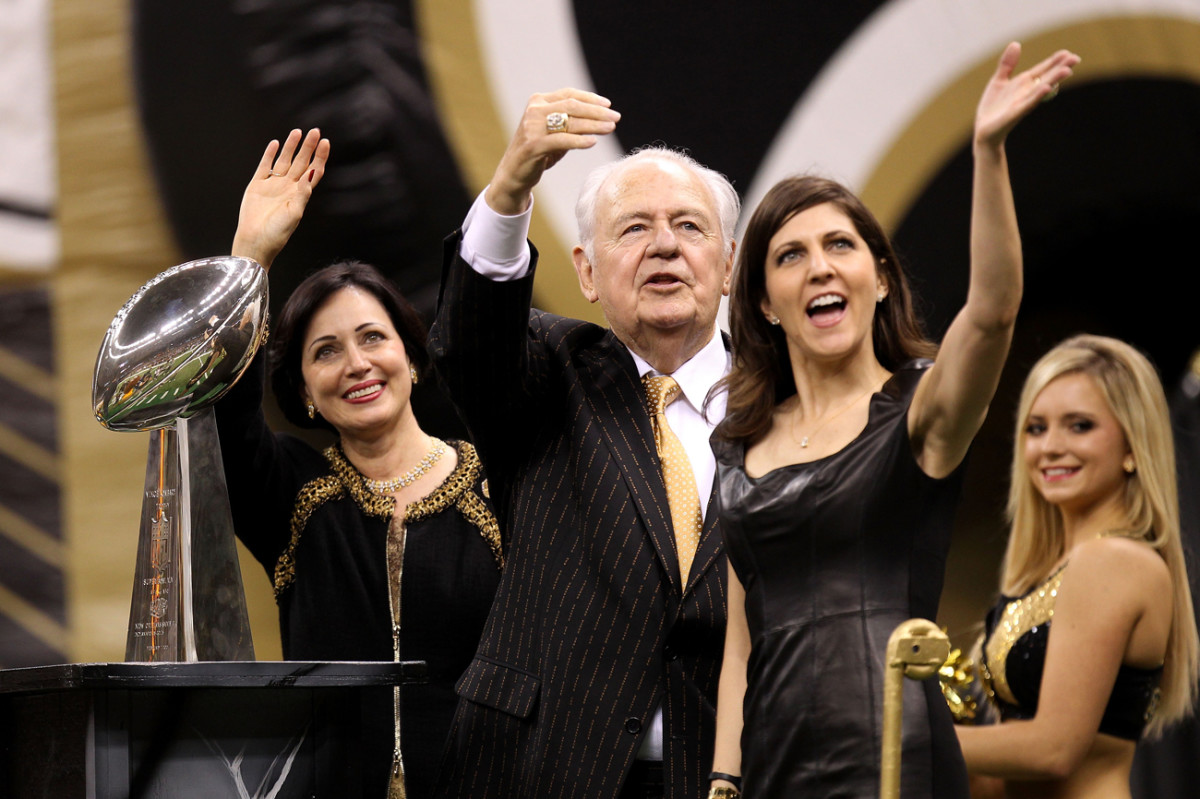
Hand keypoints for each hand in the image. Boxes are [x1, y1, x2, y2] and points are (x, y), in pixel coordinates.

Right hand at [231, 128, 329, 269]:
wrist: (255, 241)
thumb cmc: (277, 233)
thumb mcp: (295, 213)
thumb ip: (303, 193)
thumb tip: (311, 172)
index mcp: (300, 195)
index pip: (313, 171)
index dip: (320, 157)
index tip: (326, 143)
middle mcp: (288, 188)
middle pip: (301, 162)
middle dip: (308, 147)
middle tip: (315, 131)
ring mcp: (273, 185)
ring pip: (284, 161)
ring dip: (291, 147)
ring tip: (297, 132)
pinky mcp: (257, 186)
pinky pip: (265, 166)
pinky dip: (269, 155)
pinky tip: (275, 143)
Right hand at [485, 88, 619, 215]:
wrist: (513, 174)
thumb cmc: (538, 153)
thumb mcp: (556, 134)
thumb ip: (572, 123)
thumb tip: (602, 117)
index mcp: (538, 102)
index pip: (569, 95)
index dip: (591, 98)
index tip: (609, 105)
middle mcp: (534, 110)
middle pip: (572, 106)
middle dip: (597, 111)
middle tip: (616, 117)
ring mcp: (532, 127)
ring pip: (569, 122)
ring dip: (594, 125)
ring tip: (610, 128)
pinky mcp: (533, 144)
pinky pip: (561, 140)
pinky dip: (579, 141)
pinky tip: (593, 142)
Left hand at [974, 42, 1079, 149]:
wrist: (983, 130)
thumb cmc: (992, 108)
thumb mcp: (998, 81)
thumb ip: (1007, 64)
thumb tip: (1016, 43)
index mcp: (1024, 83)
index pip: (1042, 70)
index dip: (1054, 61)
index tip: (1068, 53)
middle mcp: (1026, 92)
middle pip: (1046, 78)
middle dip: (1060, 68)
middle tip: (1076, 59)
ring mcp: (1022, 102)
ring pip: (1041, 89)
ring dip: (1054, 80)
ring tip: (1067, 71)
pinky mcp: (1015, 113)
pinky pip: (1028, 103)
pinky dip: (1037, 95)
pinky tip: (1046, 88)